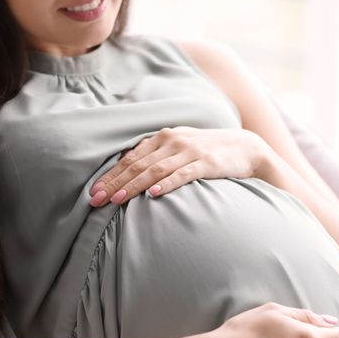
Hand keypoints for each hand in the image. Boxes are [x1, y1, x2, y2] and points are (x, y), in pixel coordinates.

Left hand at [89, 126, 269, 206]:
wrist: (245, 148)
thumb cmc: (208, 151)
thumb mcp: (180, 147)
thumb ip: (157, 156)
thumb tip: (129, 170)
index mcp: (163, 137)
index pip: (130, 158)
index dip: (110, 175)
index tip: (93, 192)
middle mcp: (173, 141)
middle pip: (137, 165)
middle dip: (114, 183)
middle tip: (96, 200)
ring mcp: (190, 151)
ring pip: (155, 170)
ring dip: (133, 185)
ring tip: (117, 199)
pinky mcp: (206, 163)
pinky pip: (182, 175)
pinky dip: (166, 184)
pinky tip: (153, 194)